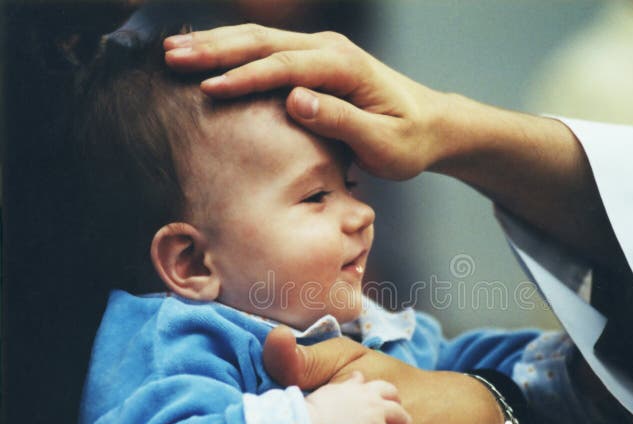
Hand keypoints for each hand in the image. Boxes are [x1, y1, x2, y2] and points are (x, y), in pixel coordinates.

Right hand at [163, 24, 448, 179]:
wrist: (430, 125)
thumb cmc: (409, 141)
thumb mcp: (383, 144)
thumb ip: (341, 122)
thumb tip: (295, 100)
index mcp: (345, 67)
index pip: (286, 66)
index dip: (246, 77)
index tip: (209, 88)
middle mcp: (330, 49)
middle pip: (264, 42)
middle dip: (216, 49)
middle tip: (171, 57)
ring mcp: (321, 51)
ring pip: (261, 39)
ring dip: (217, 44)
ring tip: (174, 51)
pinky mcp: (315, 60)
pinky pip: (268, 49)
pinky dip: (234, 50)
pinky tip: (206, 53)